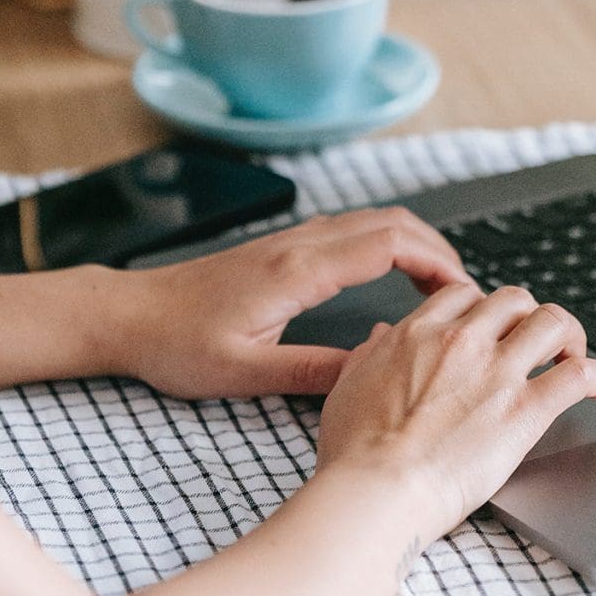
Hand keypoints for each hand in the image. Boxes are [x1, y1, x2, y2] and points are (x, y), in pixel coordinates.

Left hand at [114, 209, 470, 399]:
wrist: (130, 315)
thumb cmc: (177, 345)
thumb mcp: (246, 373)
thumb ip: (313, 373)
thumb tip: (373, 374)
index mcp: (298, 270)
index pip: (388, 244)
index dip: (436, 262)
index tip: (464, 292)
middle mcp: (300, 244)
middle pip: (392, 222)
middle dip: (438, 249)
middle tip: (465, 292)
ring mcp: (292, 241)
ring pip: (373, 221)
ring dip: (415, 244)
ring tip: (440, 288)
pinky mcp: (284, 248)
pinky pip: (352, 231)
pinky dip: (388, 244)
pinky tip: (393, 276)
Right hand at [315, 283, 595, 537]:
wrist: (377, 492)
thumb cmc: (355, 452)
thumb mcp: (347, 386)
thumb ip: (369, 354)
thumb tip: (382, 336)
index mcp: (419, 332)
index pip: (465, 295)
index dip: (482, 308)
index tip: (489, 327)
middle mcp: (463, 341)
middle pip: (514, 299)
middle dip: (527, 316)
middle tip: (531, 341)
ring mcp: (498, 372)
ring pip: (552, 321)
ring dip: (568, 334)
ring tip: (570, 353)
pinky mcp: (526, 410)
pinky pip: (576, 376)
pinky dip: (594, 375)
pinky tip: (595, 386)